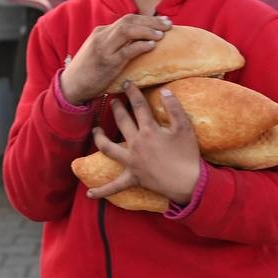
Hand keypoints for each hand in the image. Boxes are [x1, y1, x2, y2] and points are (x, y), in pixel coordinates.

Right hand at [59, 14, 171, 103]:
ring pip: (128, 31)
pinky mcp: (106, 62)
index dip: (147, 19)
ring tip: (162, 34)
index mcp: (101, 32)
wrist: (71, 86)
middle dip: (151, 21)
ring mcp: (103, 48)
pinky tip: (152, 46)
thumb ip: (115, 44)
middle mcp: (102, 36)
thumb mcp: (100, 52)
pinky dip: (140, 46)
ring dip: (147, 30)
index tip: (163, 22)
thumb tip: (139, 43)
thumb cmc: (88, 71)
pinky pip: (126, 50)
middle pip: (130, 21)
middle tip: (168, 24)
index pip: (128, 19)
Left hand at [86, 84, 200, 205]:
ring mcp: (131, 162)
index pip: (138, 106)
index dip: (132, 92)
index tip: (127, 83)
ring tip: (96, 131)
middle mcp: (136, 144)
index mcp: (149, 130)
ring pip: (108, 148)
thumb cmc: (187, 154)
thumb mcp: (185, 128)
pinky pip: (114, 186)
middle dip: (116, 109)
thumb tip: (164, 91)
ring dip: (100, 138)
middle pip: (121, 122)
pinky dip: (102, 191)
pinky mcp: (133, 178)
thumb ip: (174, 108)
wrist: (188, 183)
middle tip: (112, 101)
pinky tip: (89, 194)